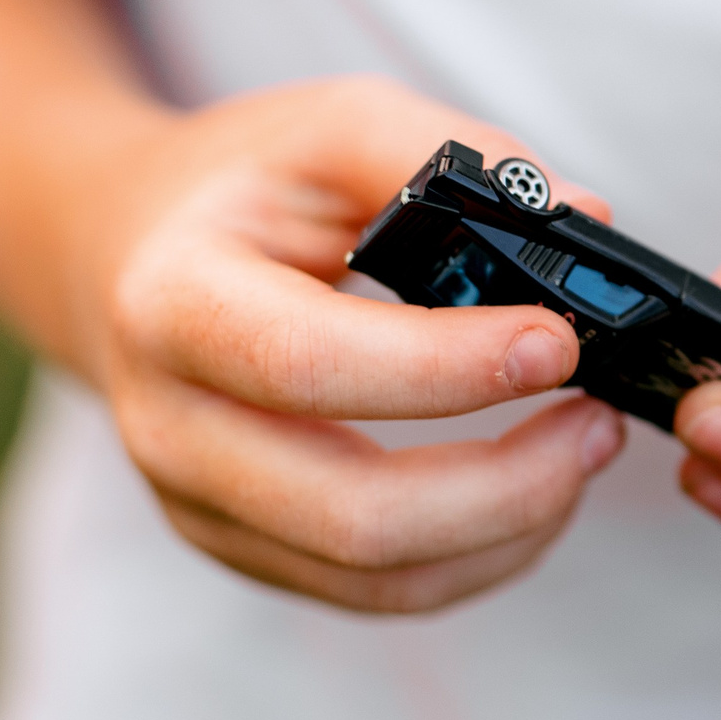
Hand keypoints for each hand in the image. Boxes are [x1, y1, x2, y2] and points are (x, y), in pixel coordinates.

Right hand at [63, 77, 625, 613]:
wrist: (121, 258)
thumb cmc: (243, 187)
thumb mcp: (326, 126)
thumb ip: (446, 153)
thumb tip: (587, 215)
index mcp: (176, 304)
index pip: (311, 366)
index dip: (446, 369)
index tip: (557, 342)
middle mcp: (170, 426)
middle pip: (351, 515)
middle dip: (507, 484)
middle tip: (599, 420)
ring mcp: (199, 505)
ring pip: (376, 577)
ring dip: (510, 528)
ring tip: (585, 446)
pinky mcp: (243, 547)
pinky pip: (377, 593)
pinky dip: (480, 556)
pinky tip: (534, 492)